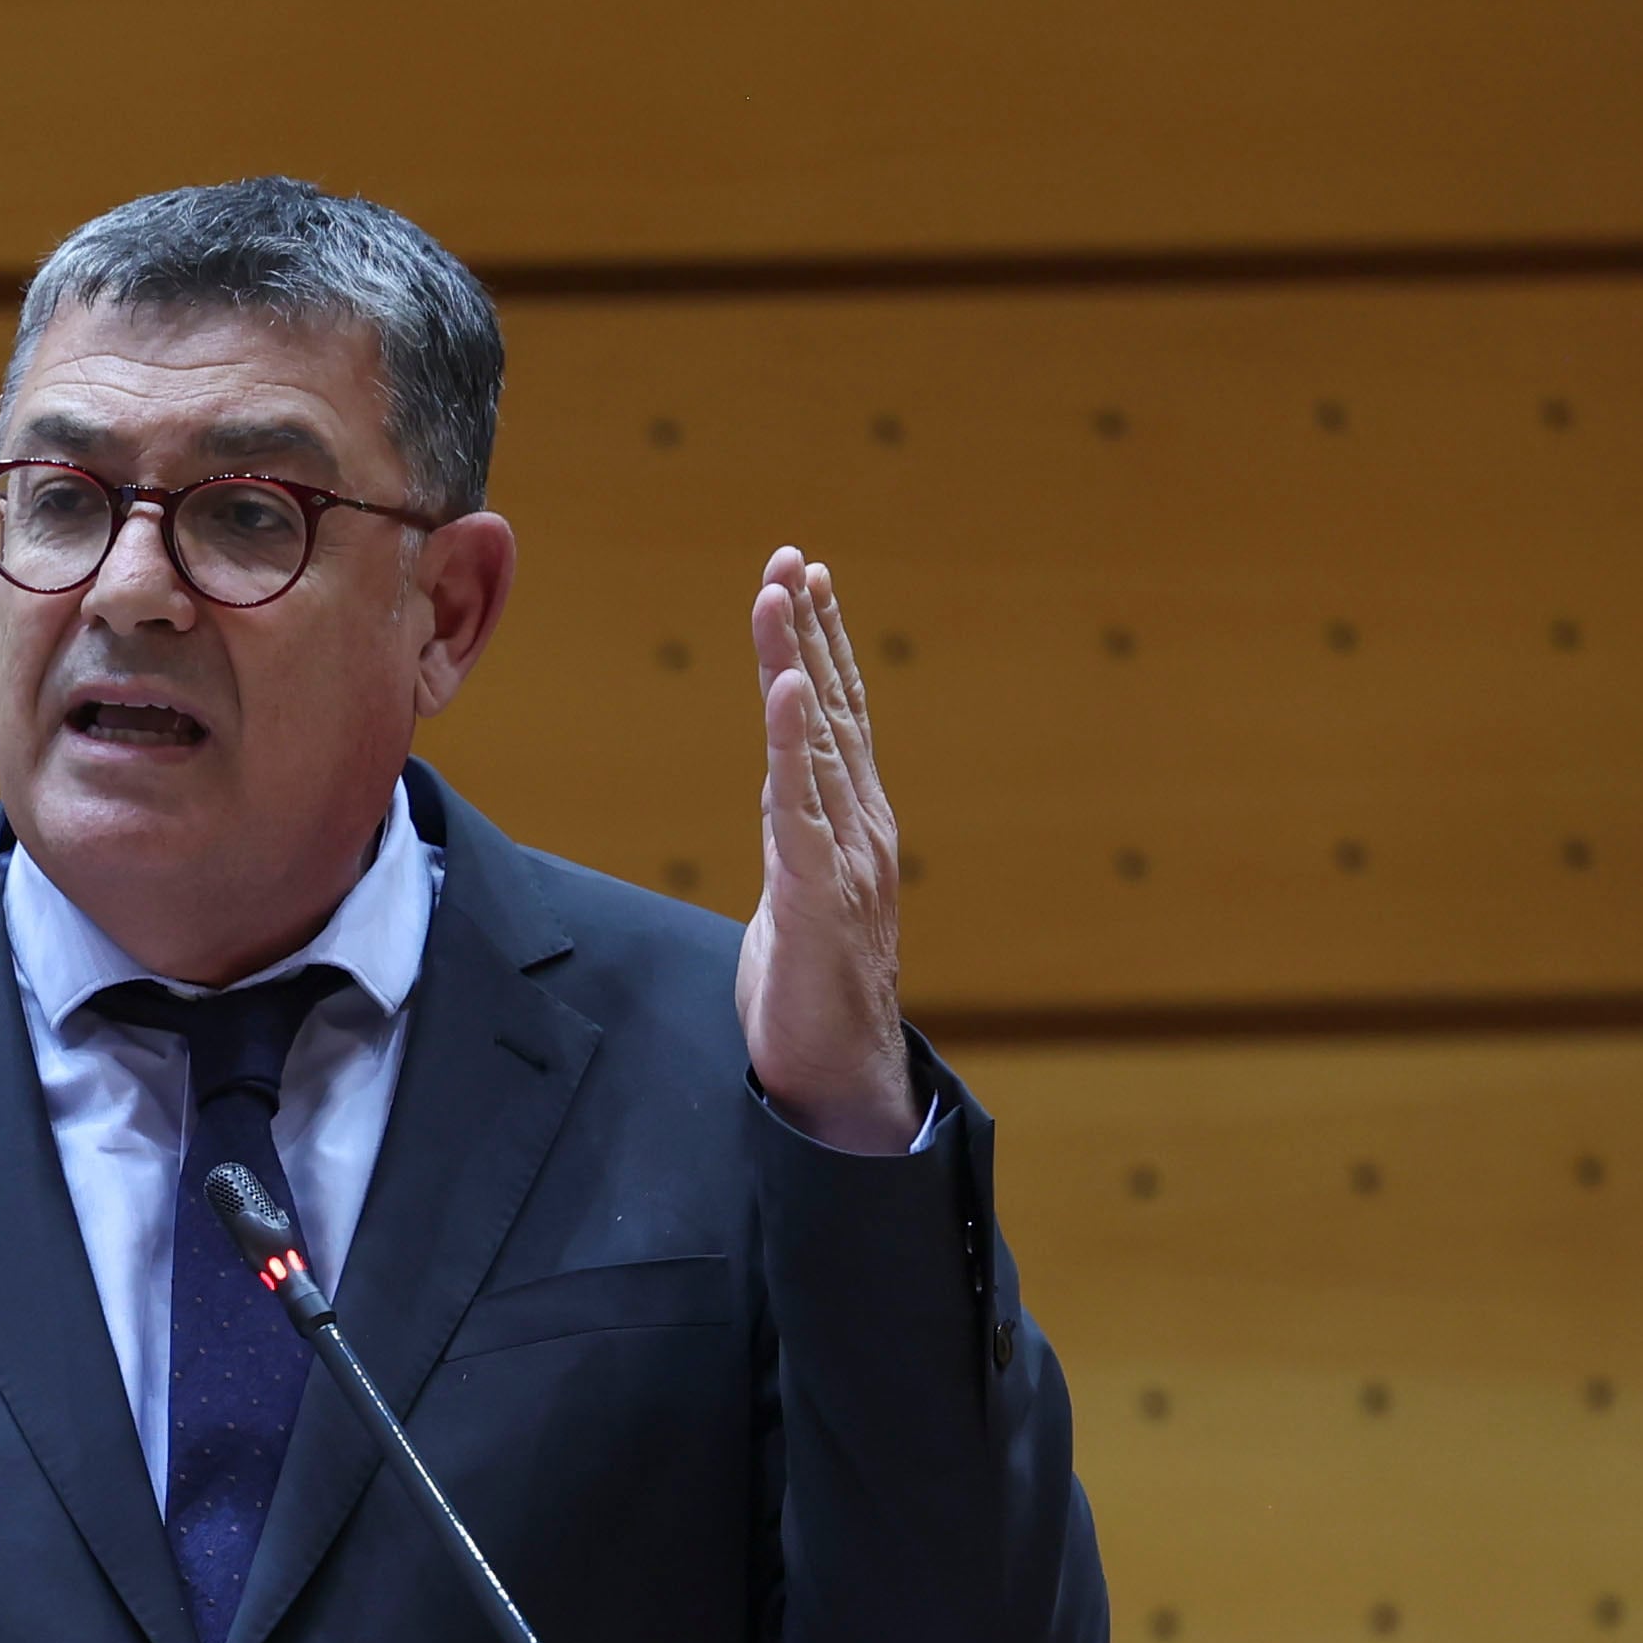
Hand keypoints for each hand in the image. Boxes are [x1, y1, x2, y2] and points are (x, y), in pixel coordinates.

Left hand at [736, 550, 919, 1150]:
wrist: (841, 1085)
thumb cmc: (811, 1005)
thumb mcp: (792, 908)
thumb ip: (793, 850)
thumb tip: (784, 811)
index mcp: (852, 830)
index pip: (836, 721)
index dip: (820, 649)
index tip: (803, 582)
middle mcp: (860, 830)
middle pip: (831, 711)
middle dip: (809, 631)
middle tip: (791, 558)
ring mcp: (844, 860)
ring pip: (817, 742)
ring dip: (797, 662)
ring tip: (781, 593)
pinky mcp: (815, 896)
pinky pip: (801, 805)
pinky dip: (794, 742)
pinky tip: (788, 687)